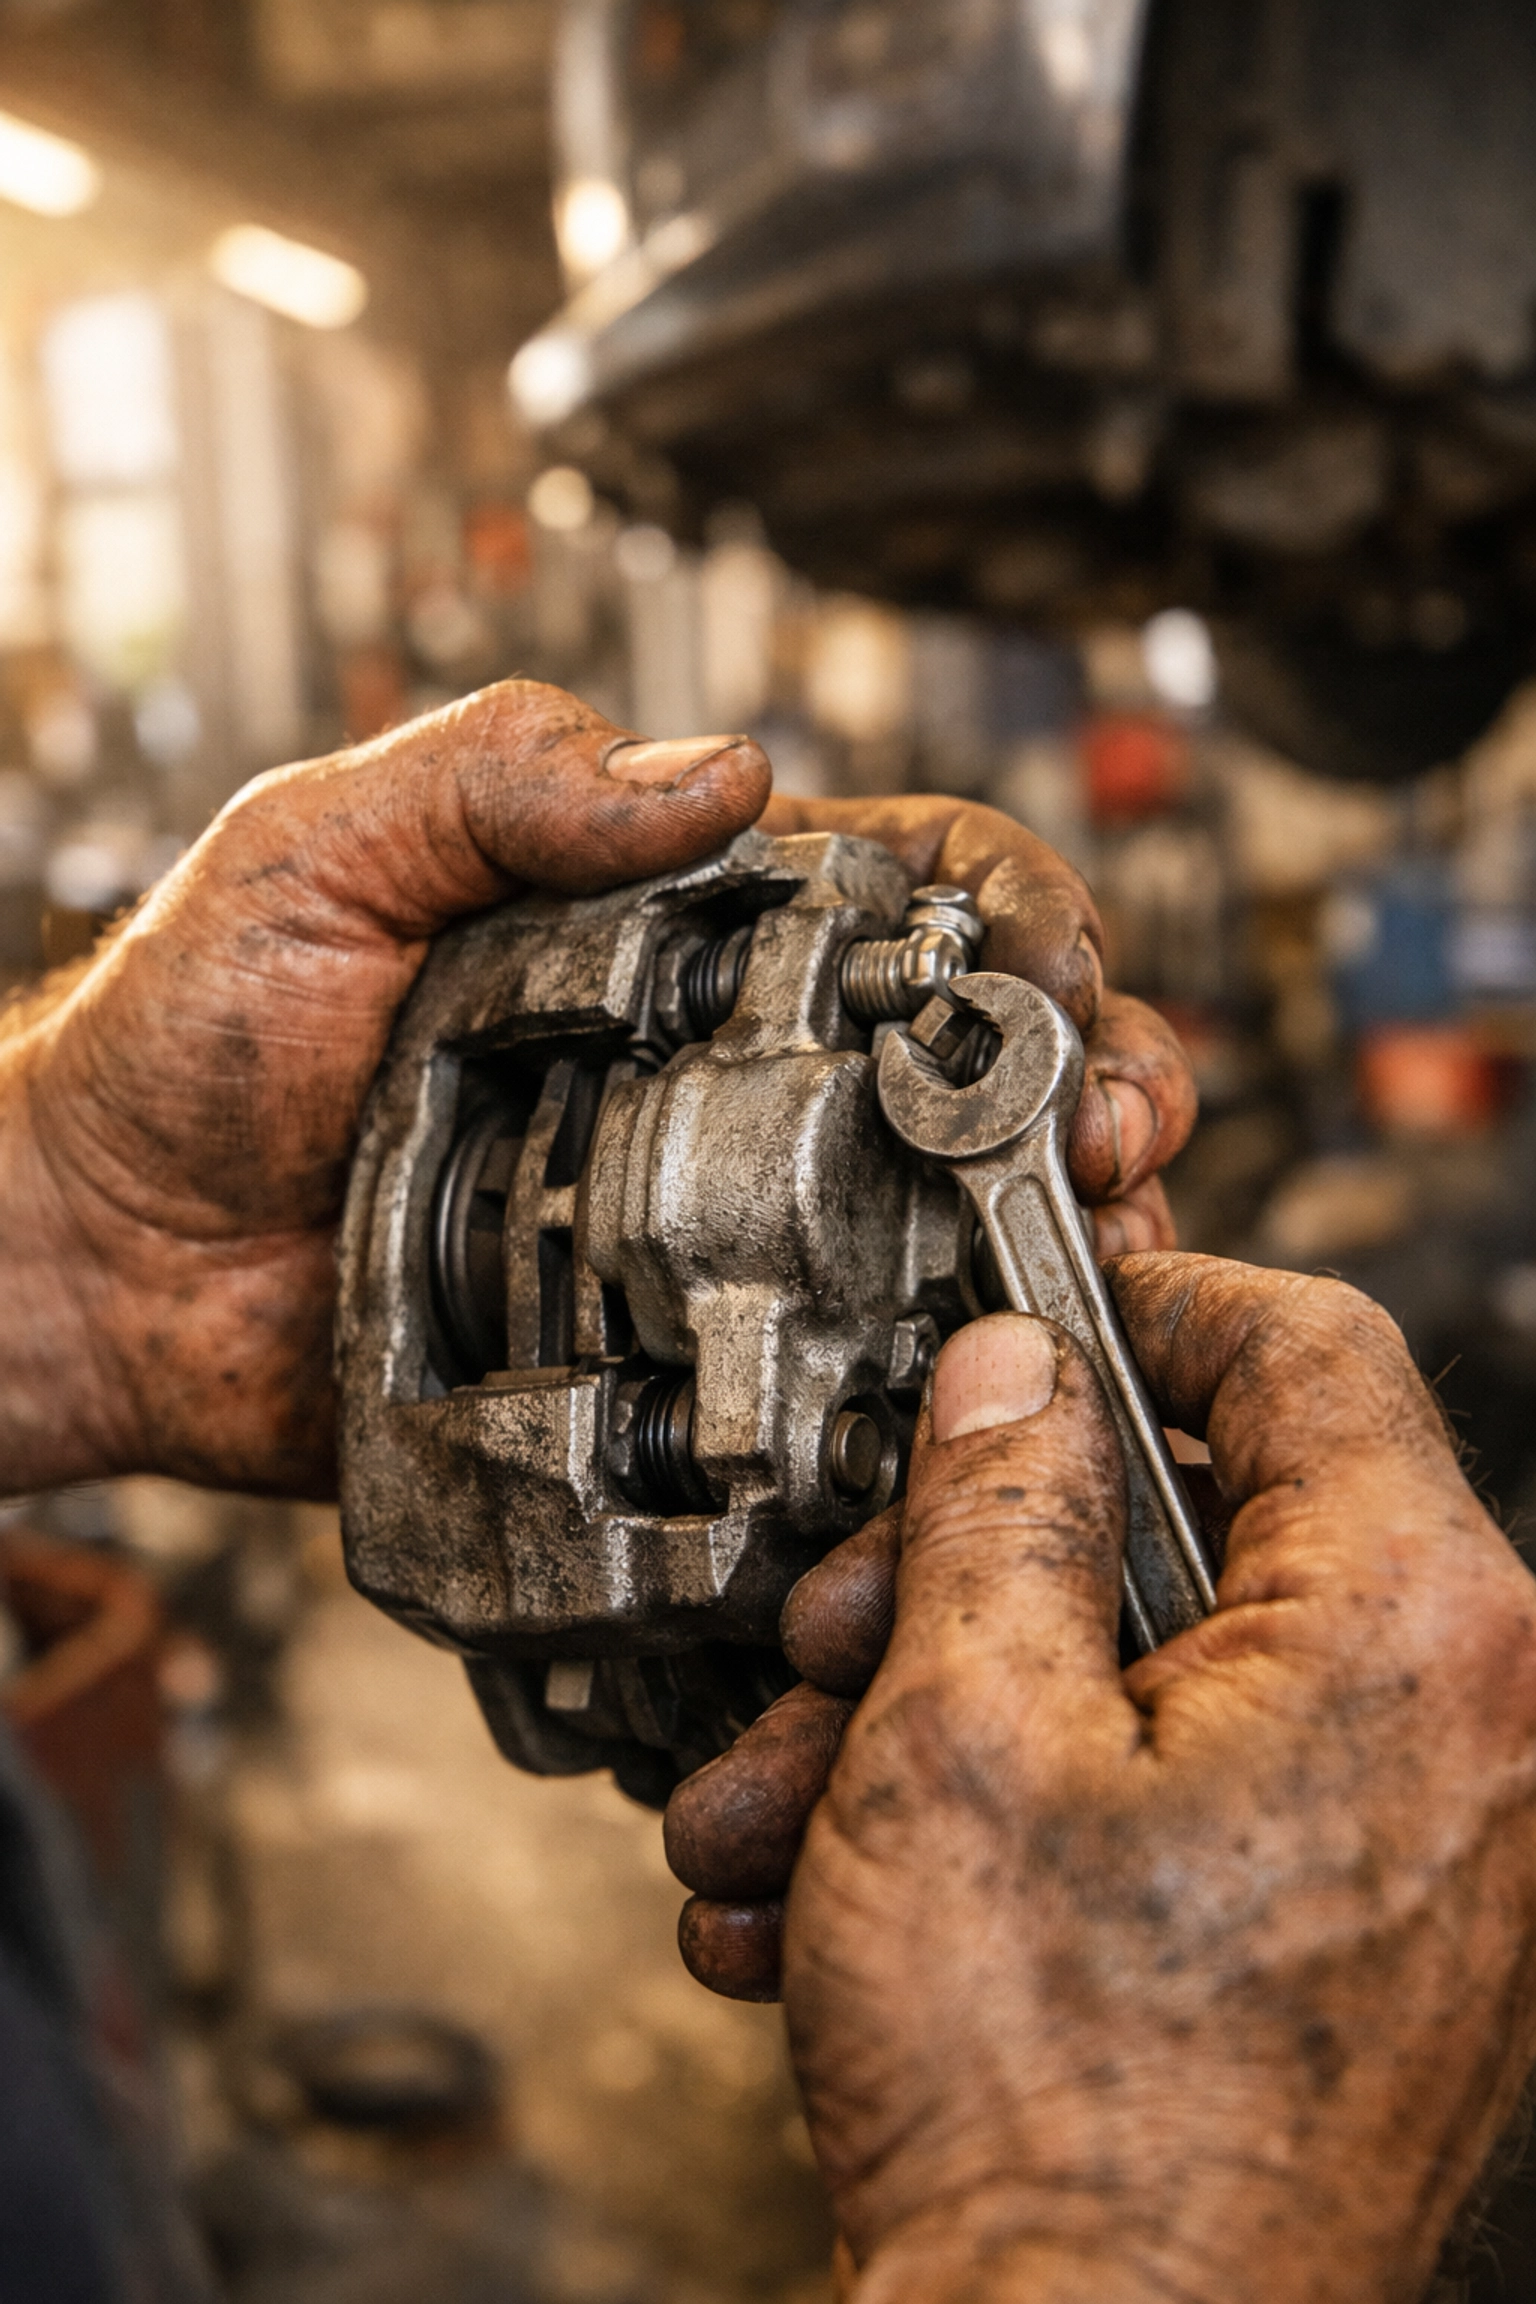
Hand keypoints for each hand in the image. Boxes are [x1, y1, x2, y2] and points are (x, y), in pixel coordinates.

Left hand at [0, 711, 1191, 1499]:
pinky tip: (985, 1364)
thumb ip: (499, 782)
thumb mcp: (318, 851)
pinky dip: (931, 1362)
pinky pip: (837, 1354)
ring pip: (941, 1204)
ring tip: (1104, 1228)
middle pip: (971, 1053)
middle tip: (1115, 1122)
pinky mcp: (678, 1346)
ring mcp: (711, 1214)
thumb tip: (714, 777)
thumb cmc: (188, 1047)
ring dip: (1059, 1212)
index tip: (1051, 967)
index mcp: (667, 930)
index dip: (1015, 913)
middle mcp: (719, 1071)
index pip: (901, 887)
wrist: (105, 1266)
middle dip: (1091, 1070)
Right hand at [674, 1261, 1535, 2300]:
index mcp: (1419, 1631)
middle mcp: (1473, 1731)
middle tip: (841, 1634)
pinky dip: (1028, 1821)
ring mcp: (1426, 1850)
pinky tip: (860, 1895)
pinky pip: (1187, 1805)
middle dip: (976, 1573)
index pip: (1305, 1349)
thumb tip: (1016, 1378)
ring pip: (1163, 1685)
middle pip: (1202, 1534)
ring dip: (955, 1720)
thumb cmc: (1064, 2118)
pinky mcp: (1364, 1942)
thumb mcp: (965, 1734)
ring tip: (794, 1812)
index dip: (1140, 1312)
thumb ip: (999, 1503)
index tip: (1029, 1337)